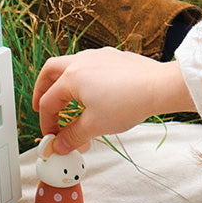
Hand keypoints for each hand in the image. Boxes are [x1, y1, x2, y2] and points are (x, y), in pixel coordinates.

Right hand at [31, 48, 195, 153]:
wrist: (160, 87)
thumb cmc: (129, 102)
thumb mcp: (95, 125)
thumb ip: (72, 136)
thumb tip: (59, 146)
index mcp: (70, 78)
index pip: (49, 103)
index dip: (46, 123)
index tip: (53, 138)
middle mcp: (80, 62)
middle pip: (50, 72)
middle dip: (42, 90)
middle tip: (41, 106)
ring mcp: (98, 56)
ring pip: (70, 64)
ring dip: (62, 82)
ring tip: (65, 99)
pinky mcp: (113, 57)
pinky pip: (90, 64)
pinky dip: (82, 78)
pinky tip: (92, 92)